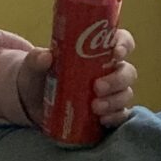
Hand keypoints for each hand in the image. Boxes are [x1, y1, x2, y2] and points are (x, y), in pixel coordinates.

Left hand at [24, 28, 139, 135]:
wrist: (32, 103)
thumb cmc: (38, 77)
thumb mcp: (33, 66)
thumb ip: (36, 59)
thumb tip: (46, 56)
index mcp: (97, 51)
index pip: (121, 41)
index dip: (124, 44)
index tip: (116, 52)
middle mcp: (108, 71)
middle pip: (127, 71)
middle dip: (117, 80)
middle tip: (97, 87)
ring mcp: (110, 93)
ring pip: (125, 94)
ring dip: (114, 101)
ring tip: (95, 107)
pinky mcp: (107, 112)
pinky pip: (121, 115)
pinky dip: (115, 118)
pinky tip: (103, 120)